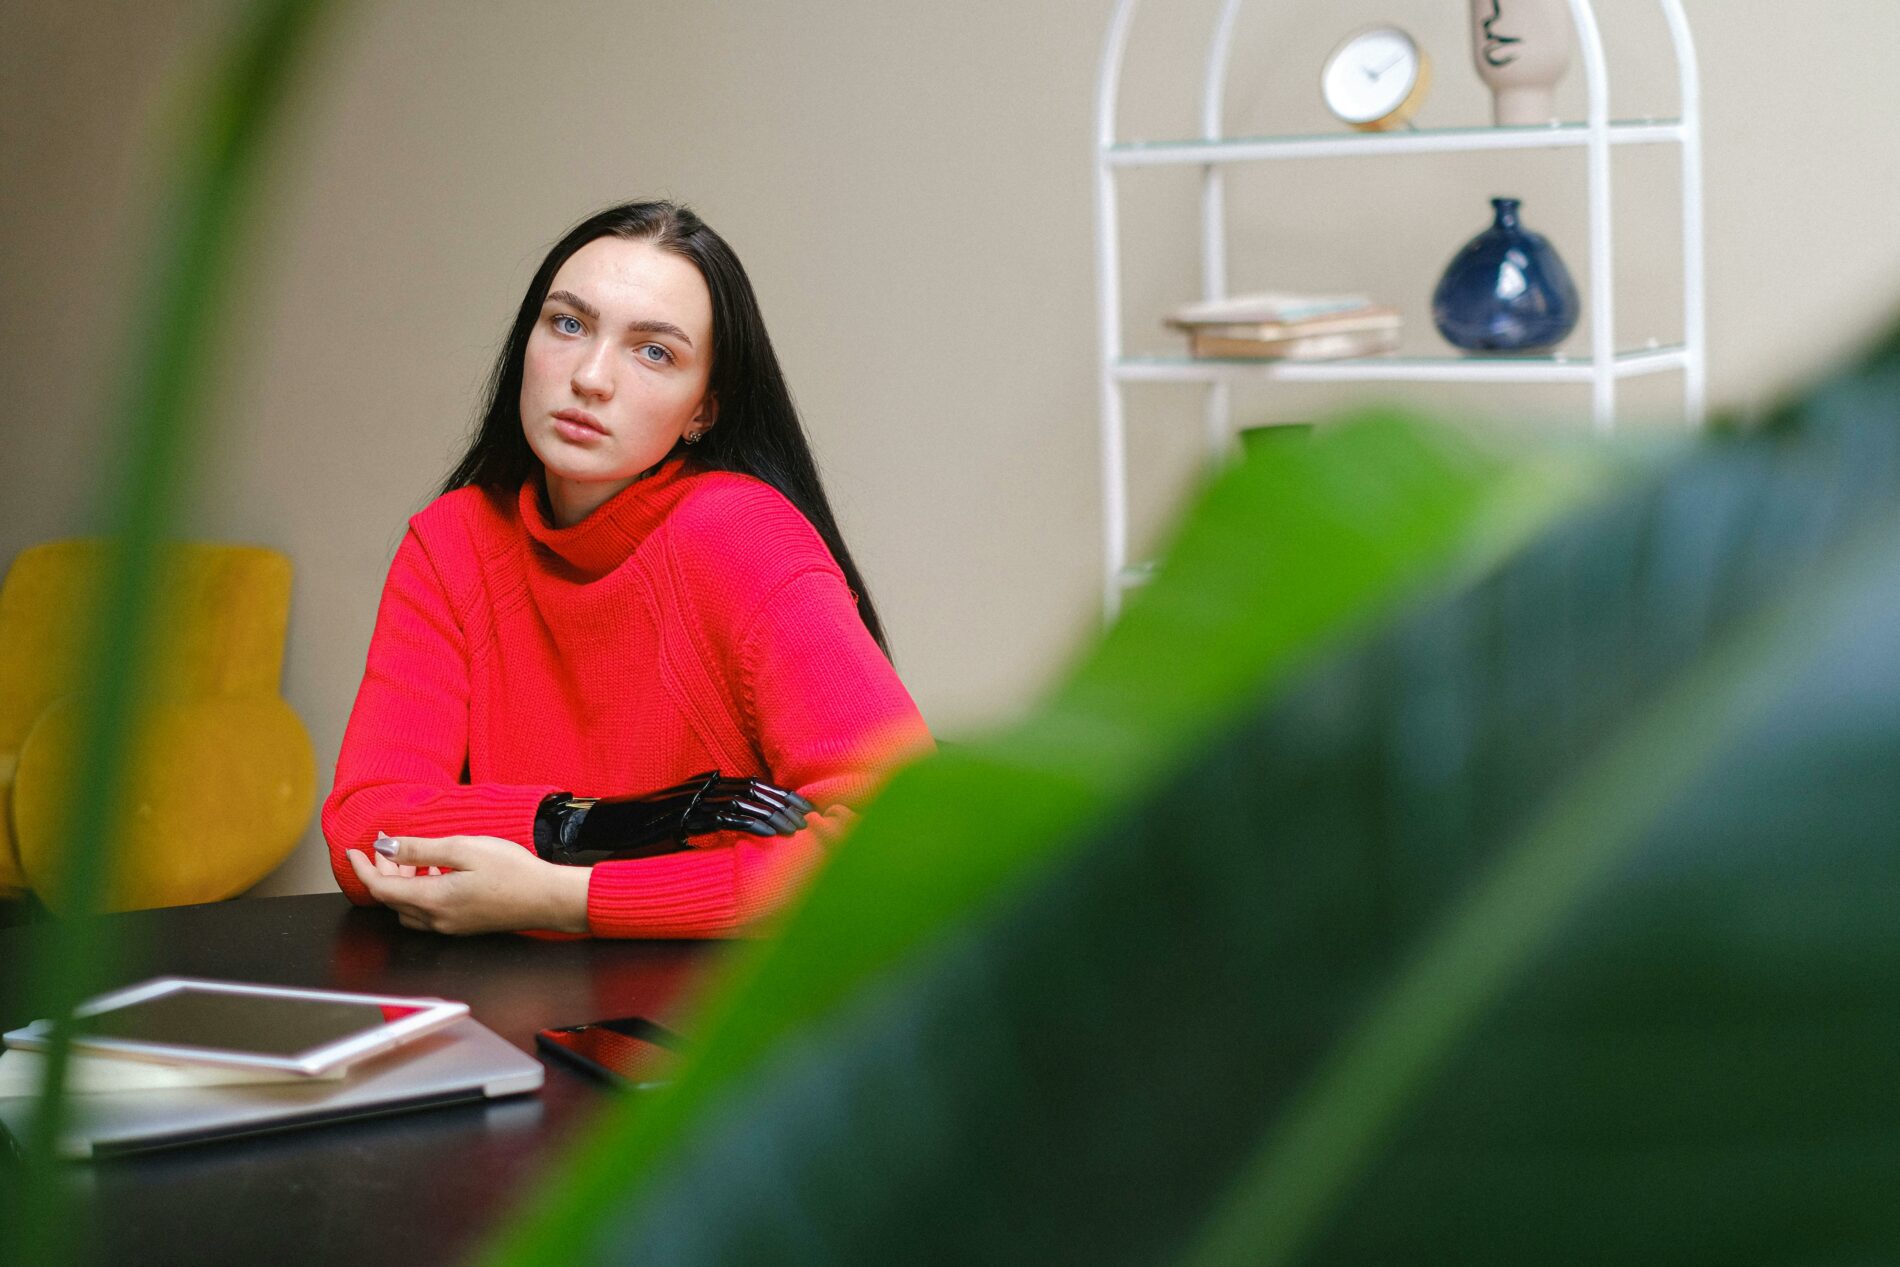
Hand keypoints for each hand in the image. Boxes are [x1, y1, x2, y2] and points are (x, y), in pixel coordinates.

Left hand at [347, 835, 590, 935]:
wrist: (548, 898)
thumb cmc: (512, 872)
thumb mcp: (462, 849)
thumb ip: (419, 850)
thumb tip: (385, 848)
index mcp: (432, 901)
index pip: (381, 889)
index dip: (363, 869)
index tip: (353, 851)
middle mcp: (436, 920)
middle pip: (392, 900)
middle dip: (382, 872)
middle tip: (385, 845)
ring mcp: (450, 926)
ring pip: (408, 908)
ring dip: (401, 883)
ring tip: (409, 857)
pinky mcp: (463, 925)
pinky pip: (427, 912)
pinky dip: (419, 891)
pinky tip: (434, 873)